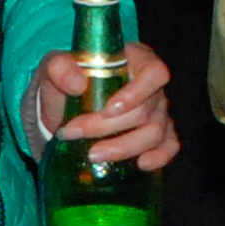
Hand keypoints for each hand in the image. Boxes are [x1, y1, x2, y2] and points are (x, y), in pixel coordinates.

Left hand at [22, 40, 179, 166]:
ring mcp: (158, 112)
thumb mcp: (55, 68)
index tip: (108, 109)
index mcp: (136, 60)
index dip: (137, 93)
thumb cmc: (66, 82)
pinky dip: (158, 157)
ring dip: (124, 147)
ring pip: (155, 133)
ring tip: (92, 154)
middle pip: (145, 110)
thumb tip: (77, 84)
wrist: (63, 109)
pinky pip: (169, 146)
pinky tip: (140, 164)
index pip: (154, 72)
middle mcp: (152, 87)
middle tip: (74, 132)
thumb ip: (59, 68)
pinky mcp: (158, 135)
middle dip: (108, 126)